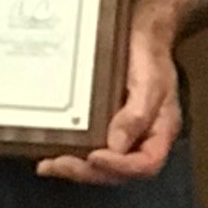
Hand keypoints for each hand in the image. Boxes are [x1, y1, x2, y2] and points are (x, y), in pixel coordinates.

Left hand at [37, 23, 179, 184]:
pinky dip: (69, 152)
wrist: (138, 35)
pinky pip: (87, 147)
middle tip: (60, 164)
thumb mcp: (151, 82)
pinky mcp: (100, 128)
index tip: (95, 157)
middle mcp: (139, 141)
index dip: (120, 167)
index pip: (146, 164)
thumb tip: (115, 146)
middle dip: (88, 172)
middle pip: (117, 172)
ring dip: (74, 168)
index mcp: (160, 133)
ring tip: (48, 165)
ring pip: (99, 165)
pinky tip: (47, 150)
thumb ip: (137, 114)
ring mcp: (119, 136)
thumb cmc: (150, 57)